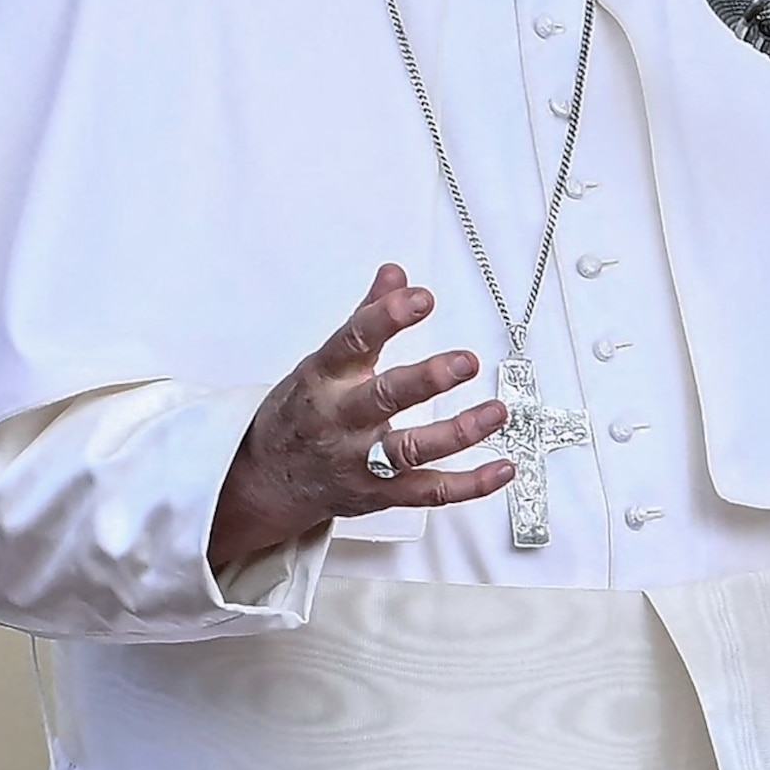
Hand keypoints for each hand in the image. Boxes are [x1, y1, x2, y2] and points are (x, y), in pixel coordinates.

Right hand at [209, 264, 515, 567]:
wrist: (267, 481)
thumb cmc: (301, 414)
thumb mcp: (323, 362)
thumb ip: (366, 317)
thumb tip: (395, 274)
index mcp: (323, 378)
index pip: (353, 341)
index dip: (387, 318)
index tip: (420, 298)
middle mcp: (340, 420)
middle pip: (383, 399)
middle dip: (426, 380)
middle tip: (467, 361)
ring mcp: (358, 462)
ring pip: (410, 450)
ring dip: (458, 433)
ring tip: (496, 412)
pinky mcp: (378, 495)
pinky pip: (428, 492)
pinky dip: (468, 485)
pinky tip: (501, 469)